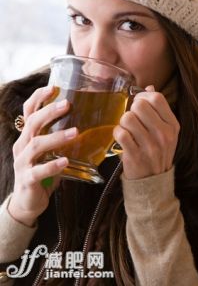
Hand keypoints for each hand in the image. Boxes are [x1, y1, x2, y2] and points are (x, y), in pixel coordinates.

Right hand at [8, 86, 77, 225]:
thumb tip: (84, 122)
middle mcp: (22, 146)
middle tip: (67, 104)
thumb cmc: (41, 171)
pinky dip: (53, 165)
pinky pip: (39, 171)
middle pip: (32, 123)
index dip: (38, 98)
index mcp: (27, 136)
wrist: (26, 201)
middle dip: (49, 112)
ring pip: (36, 145)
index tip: (53, 87)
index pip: (29, 111)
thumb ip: (57, 138)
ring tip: (75, 132)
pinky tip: (65, 161)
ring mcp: (22, 163)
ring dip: (56, 137)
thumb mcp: (46, 152)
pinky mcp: (27, 179)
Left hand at [113, 86, 179, 179]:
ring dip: (123, 122)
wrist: (153, 182)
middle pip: (139, 105)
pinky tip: (122, 139)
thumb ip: (158, 109)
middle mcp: (164, 134)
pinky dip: (117, 133)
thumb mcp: (165, 132)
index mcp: (172, 125)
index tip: (138, 103)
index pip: (156, 98)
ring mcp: (150, 146)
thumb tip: (149, 87)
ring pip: (127, 118)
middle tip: (132, 120)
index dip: (142, 96)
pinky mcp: (135, 155)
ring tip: (127, 130)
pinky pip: (120, 133)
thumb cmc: (157, 152)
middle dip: (131, 110)